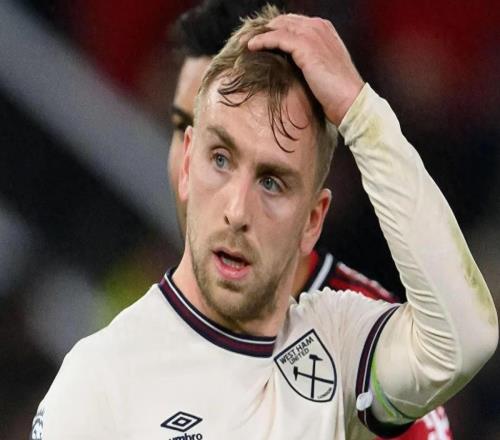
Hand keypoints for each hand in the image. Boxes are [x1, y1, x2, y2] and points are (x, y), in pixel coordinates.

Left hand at [247, 14, 363, 125]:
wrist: (350, 100)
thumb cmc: (337, 92)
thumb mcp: (322, 69)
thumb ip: (308, 59)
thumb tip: (289, 63)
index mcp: (324, 29)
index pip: (294, 23)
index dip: (276, 29)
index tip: (260, 39)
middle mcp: (319, 27)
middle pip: (284, 21)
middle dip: (265, 29)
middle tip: (248, 39)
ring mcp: (313, 34)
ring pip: (278, 27)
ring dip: (260, 33)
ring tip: (245, 42)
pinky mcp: (305, 46)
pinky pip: (277, 38)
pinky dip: (262, 41)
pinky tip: (251, 47)